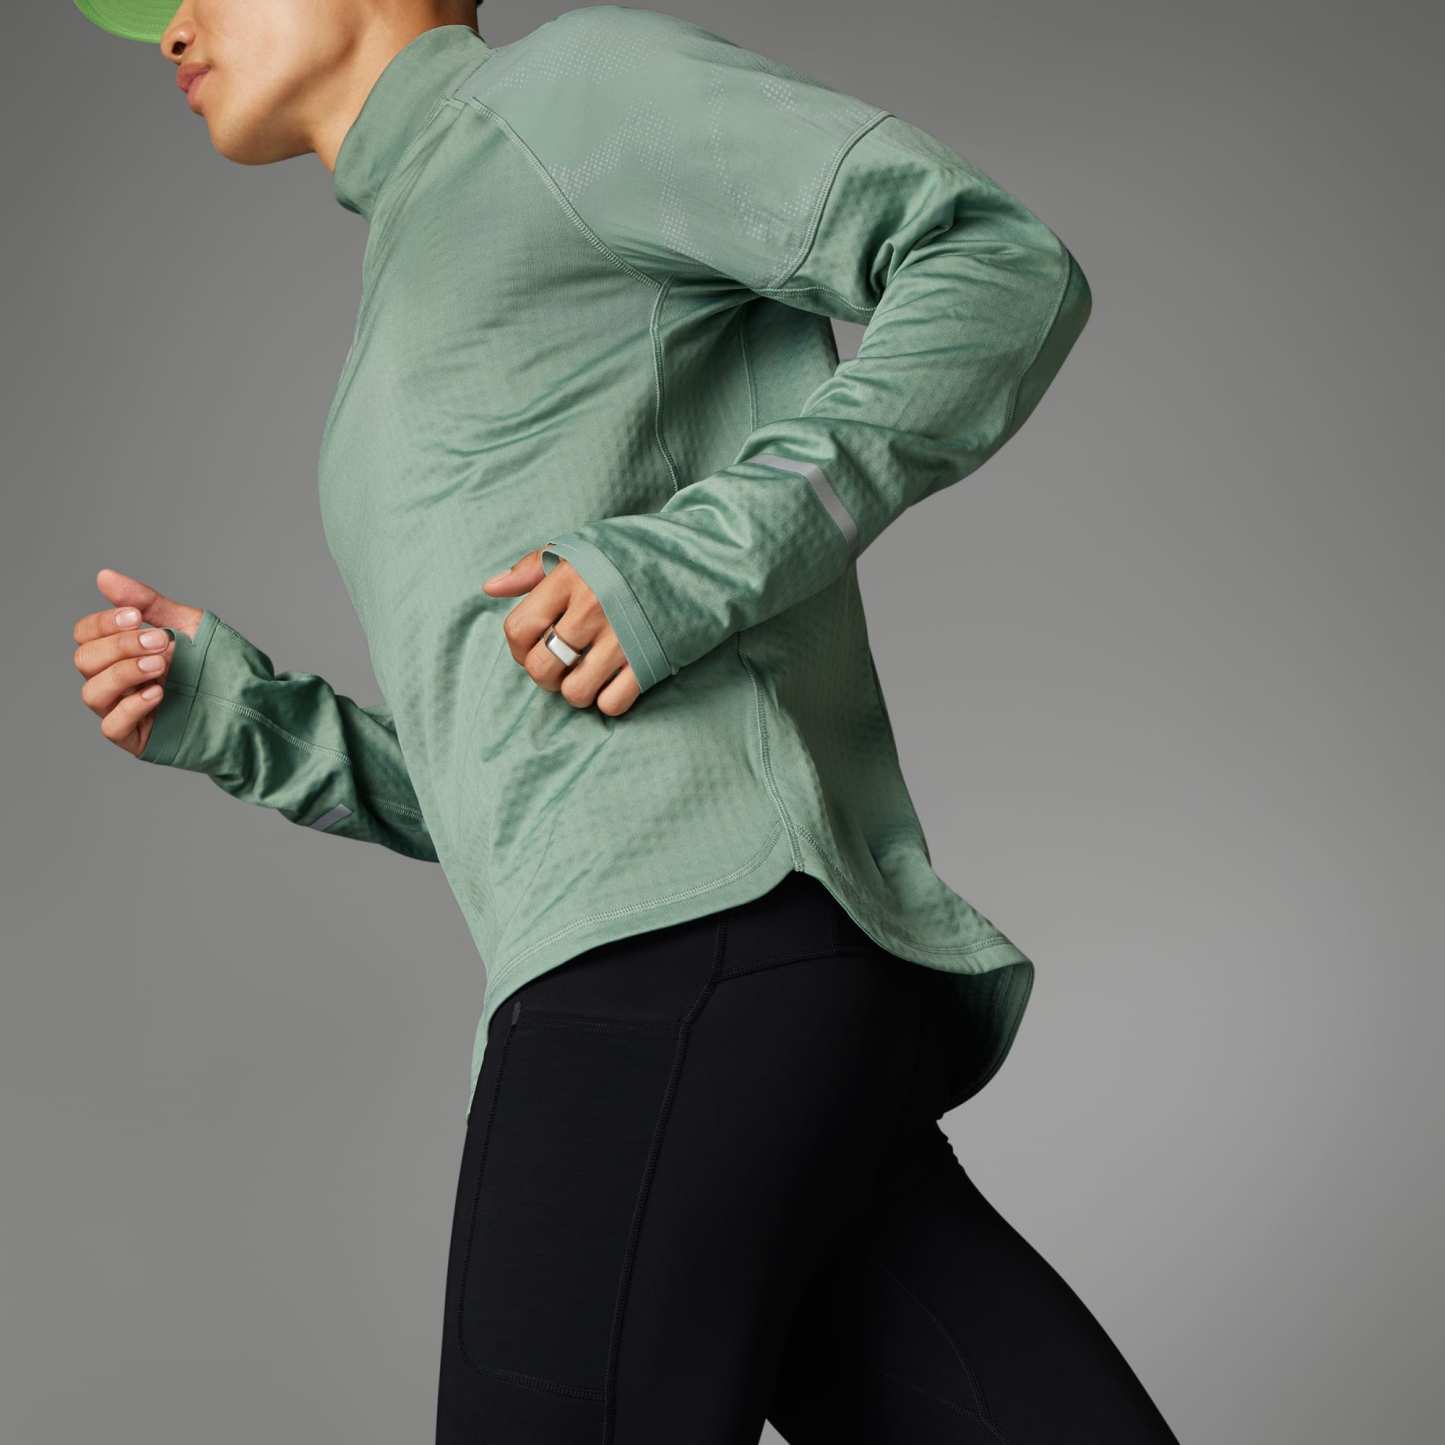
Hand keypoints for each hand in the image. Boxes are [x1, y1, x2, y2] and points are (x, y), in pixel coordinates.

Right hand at [73, 568, 204, 756]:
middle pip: (85, 660)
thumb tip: (104, 576)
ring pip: (93, 692)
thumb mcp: (189, 627)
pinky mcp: (139, 739)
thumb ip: (147, 604)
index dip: (103, 622)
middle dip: (120, 645)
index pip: (86, 634)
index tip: (136, 615)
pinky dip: (130, 707)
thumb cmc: (222, 666)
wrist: (258, 704)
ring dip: (123, 673)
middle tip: (163, 641)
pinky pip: (112, 727)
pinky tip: (158, 693)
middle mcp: (119, 681)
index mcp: (124, 652)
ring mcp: (127, 711)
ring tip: (161, 665)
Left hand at [482, 549, 641, 715]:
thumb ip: (533, 566)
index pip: (518, 629)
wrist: (704, 559)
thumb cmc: (638, 552)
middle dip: (545, 675)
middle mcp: (591, 609)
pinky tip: (615, 683)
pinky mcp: (650, 660)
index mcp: (570, 578)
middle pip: (542, 668)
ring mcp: (622, 638)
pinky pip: (612, 704)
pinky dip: (609, 701)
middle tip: (562, 665)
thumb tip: (491, 587)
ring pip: (574, 693)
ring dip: (577, 691)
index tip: (534, 644)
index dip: (519, 646)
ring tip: (588, 674)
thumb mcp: (583, 546)